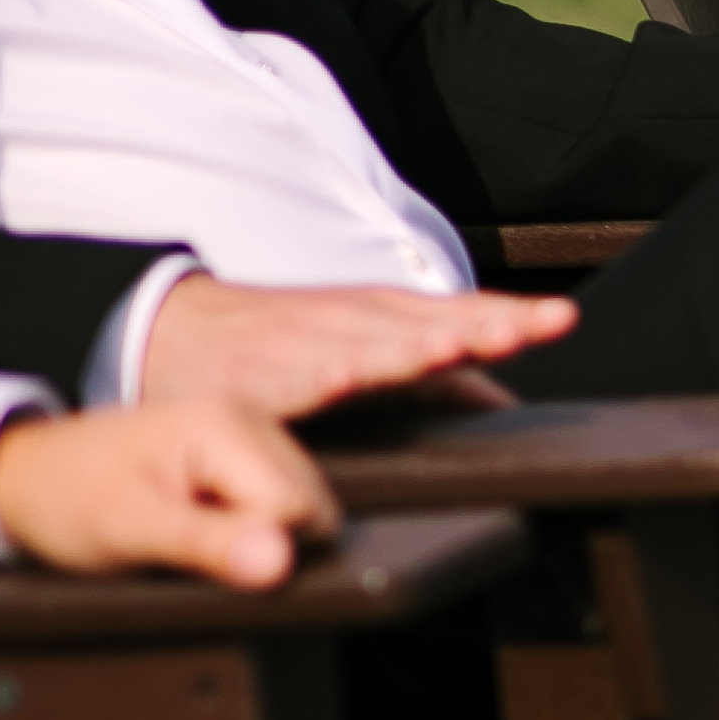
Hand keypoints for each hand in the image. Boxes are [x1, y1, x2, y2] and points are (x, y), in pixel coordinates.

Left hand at [0, 401, 337, 590]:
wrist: (28, 476)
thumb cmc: (68, 500)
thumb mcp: (132, 531)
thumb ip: (210, 545)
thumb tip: (281, 562)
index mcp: (225, 426)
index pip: (298, 511)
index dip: (255, 547)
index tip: (195, 543)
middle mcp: (250, 414)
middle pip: (313, 507)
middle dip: (264, 538)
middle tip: (193, 533)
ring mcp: (253, 425)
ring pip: (308, 506)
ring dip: (262, 532)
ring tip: (196, 522)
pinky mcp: (249, 443)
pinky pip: (288, 496)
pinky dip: (257, 520)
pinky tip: (208, 514)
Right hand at [136, 275, 575, 419]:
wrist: (161, 332)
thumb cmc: (279, 350)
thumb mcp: (365, 360)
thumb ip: (436, 384)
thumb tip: (505, 405)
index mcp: (379, 322)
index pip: (454, 314)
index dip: (505, 316)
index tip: (557, 319)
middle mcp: (345, 325)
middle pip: (420, 324)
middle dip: (473, 324)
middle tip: (523, 329)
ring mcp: (297, 348)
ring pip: (360, 345)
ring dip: (406, 345)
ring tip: (452, 347)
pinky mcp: (250, 378)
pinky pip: (286, 379)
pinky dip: (314, 372)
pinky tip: (341, 376)